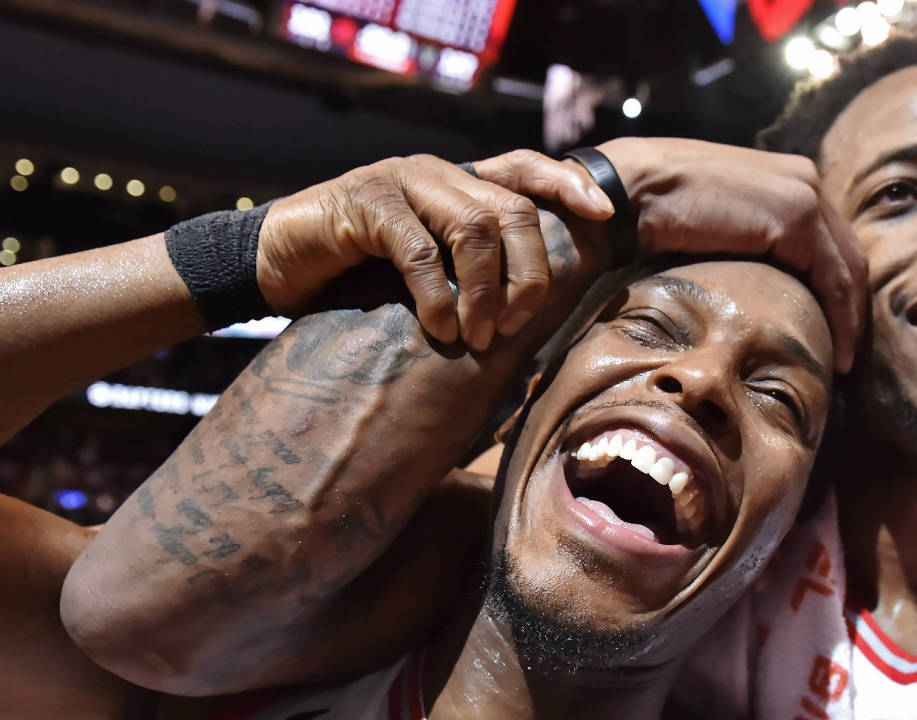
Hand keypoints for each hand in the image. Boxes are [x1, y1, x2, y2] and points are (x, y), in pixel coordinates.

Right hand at [256, 151, 612, 350]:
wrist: (274, 262)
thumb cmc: (355, 275)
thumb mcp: (425, 275)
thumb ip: (468, 279)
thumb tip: (526, 331)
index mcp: (457, 183)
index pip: (525, 170)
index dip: (567, 186)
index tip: (602, 217)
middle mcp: (437, 173)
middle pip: (514, 208)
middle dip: (529, 272)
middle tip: (516, 325)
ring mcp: (401, 182)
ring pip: (476, 226)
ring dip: (486, 290)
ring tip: (479, 337)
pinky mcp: (366, 204)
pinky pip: (420, 250)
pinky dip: (437, 296)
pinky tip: (438, 330)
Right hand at [597, 137, 865, 372]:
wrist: (630, 191)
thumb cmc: (652, 213)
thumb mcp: (711, 226)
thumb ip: (741, 242)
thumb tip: (752, 286)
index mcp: (784, 178)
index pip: (828, 239)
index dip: (835, 287)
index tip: (833, 330)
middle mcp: (802, 178)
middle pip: (845, 253)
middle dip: (850, 304)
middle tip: (847, 351)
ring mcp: (803, 193)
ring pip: (848, 267)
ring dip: (850, 318)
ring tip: (843, 361)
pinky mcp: (796, 216)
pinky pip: (835, 278)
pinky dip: (842, 318)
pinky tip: (838, 353)